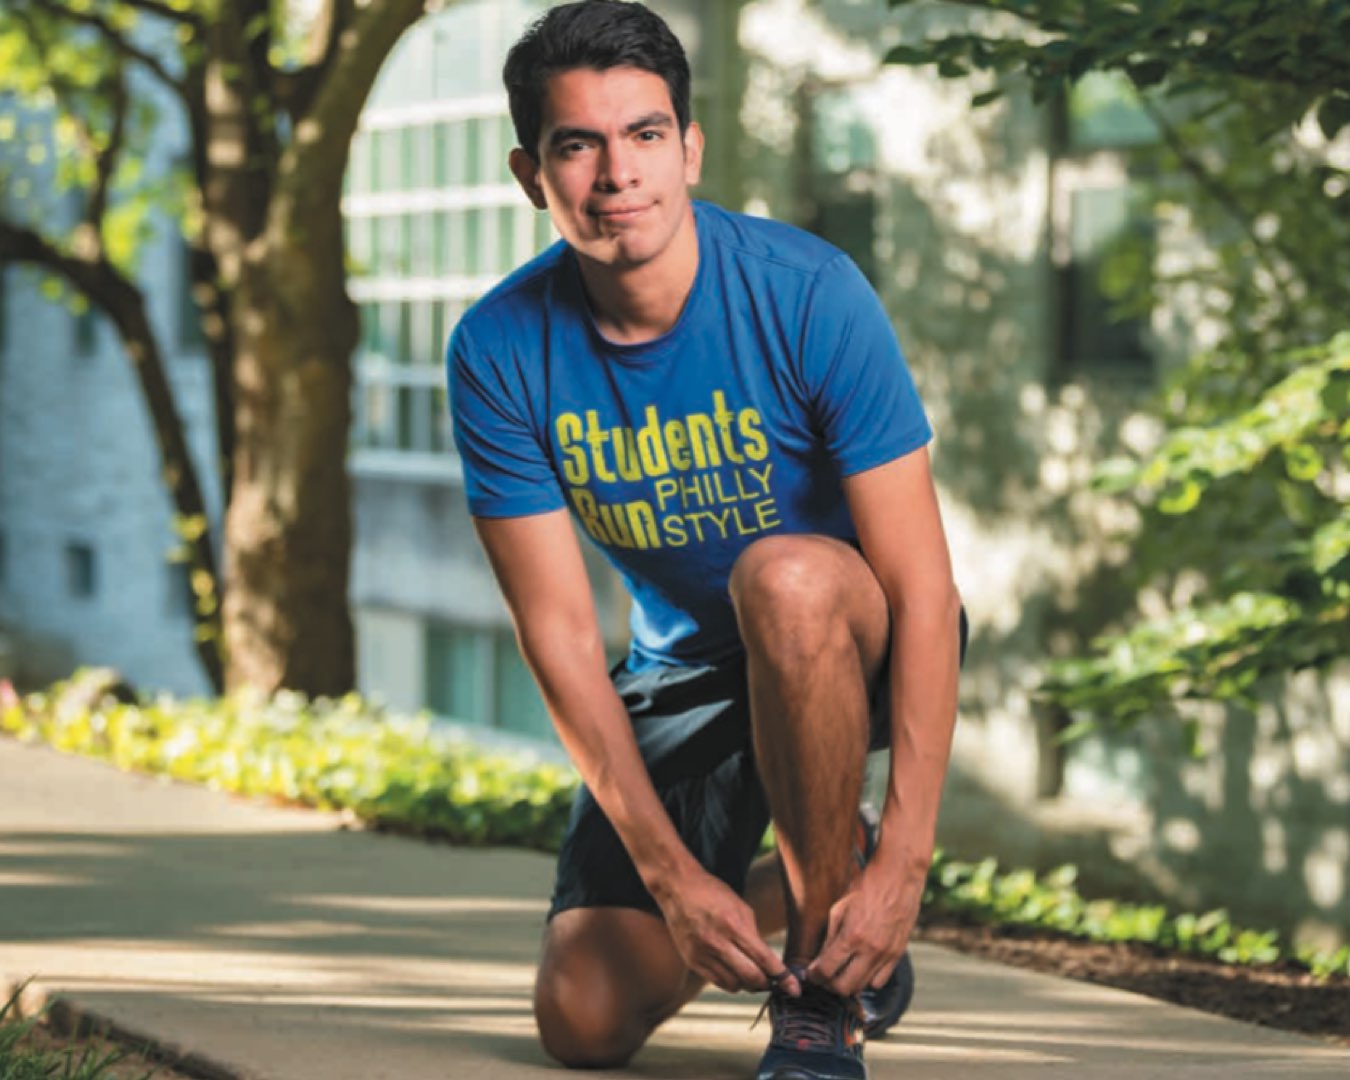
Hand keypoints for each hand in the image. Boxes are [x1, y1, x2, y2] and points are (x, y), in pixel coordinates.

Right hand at [655, 867, 798, 995]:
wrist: (678, 888)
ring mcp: (702, 954)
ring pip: (735, 985)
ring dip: (748, 984)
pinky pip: (718, 982)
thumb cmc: (714, 893)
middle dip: (767, 984)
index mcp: (733, 925)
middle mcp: (716, 942)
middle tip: (774, 982)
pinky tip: (735, 971)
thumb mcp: (741, 907)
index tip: (795, 989)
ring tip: (753, 974)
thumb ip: (754, 936)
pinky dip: (731, 982)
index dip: (782, 977)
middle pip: (751, 977)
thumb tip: (768, 962)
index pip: (764, 959)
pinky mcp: (692, 961)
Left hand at [805, 860, 921, 996]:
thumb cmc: (865, 887)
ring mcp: (886, 955)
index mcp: (852, 936)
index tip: (811, 974)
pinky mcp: (898, 955)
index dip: (814, 976)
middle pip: (844, 987)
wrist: (899, 876)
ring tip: (840, 973)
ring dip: (848, 984)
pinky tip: (860, 968)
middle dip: (829, 985)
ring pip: (862, 988)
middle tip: (823, 976)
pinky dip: (867, 980)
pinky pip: (880, 981)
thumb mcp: (839, 908)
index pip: (827, 971)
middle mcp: (870, 950)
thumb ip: (829, 938)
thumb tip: (818, 961)